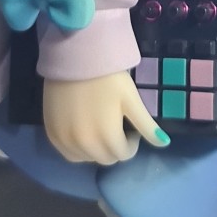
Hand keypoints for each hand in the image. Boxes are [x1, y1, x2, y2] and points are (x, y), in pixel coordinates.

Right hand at [43, 71, 169, 163]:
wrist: (75, 57)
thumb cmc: (108, 77)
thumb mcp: (131, 99)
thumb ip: (146, 125)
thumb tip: (165, 144)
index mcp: (106, 137)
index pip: (123, 155)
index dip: (131, 143)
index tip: (130, 129)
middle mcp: (83, 145)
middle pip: (105, 159)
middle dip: (114, 147)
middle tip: (115, 127)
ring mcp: (64, 140)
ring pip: (86, 158)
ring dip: (95, 150)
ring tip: (98, 128)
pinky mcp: (51, 133)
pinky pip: (67, 152)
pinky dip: (76, 148)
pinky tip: (82, 131)